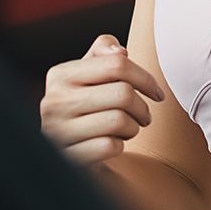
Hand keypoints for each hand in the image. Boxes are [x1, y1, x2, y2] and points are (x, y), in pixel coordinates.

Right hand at [40, 34, 172, 166]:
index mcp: (60, 75)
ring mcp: (58, 131)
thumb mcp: (88, 75)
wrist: (66, 151)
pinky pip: (110, 147)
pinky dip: (119, 146)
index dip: (145, 77)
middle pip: (123, 93)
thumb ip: (103, 54)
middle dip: (142, 107)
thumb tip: (119, 51)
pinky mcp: (69, 157)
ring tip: (126, 129)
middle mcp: (54, 101)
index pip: (116, 64)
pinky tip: (112, 144)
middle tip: (143, 116)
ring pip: (119, 121)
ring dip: (132, 128)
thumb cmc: (85, 107)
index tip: (156, 92)